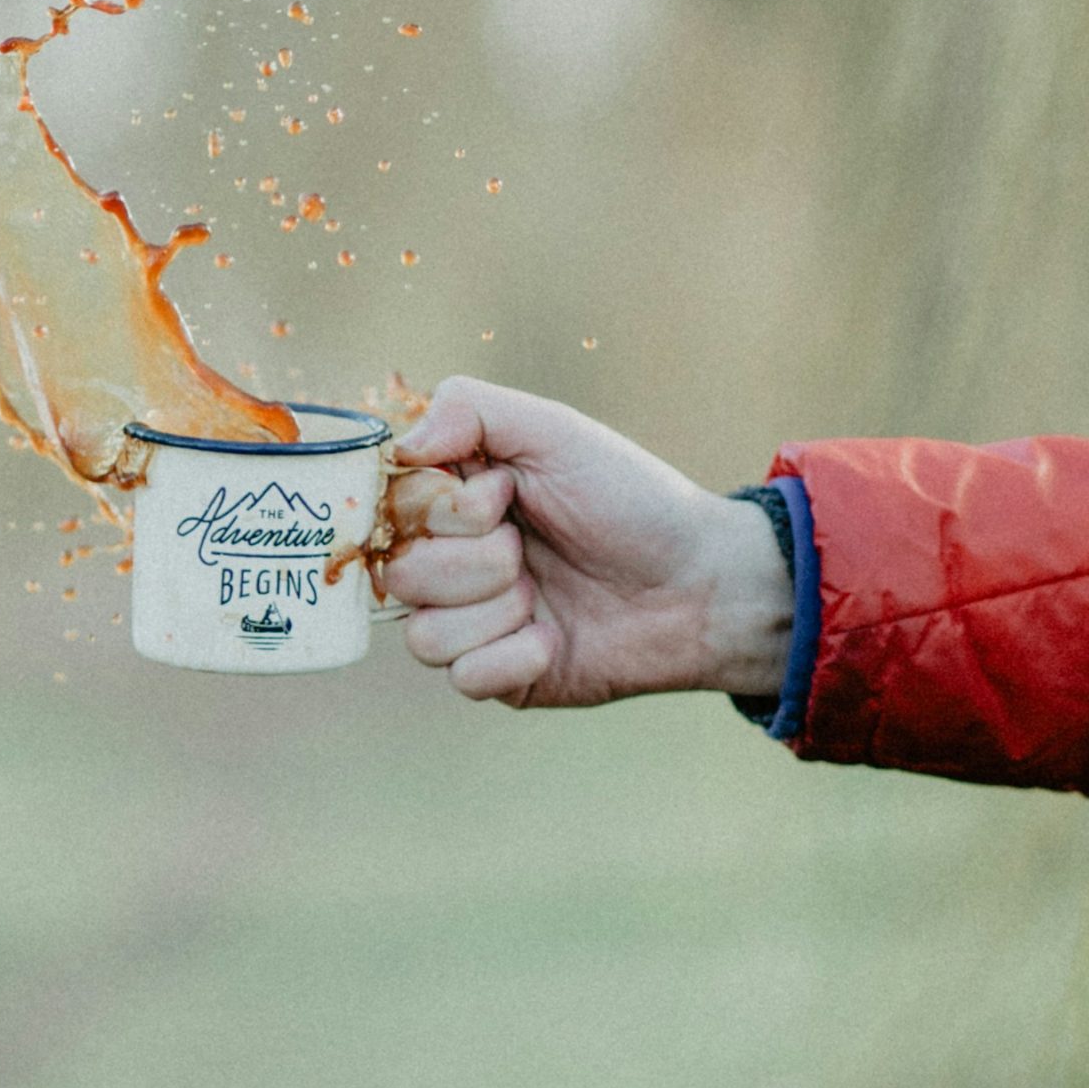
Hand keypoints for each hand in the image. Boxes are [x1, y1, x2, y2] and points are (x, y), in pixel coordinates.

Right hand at [383, 375, 792, 707]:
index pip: (389, 509)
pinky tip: (555, 638)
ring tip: (544, 594)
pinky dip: (516, 656)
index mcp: (454, 499)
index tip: (500, 495)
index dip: (438, 509)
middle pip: (401, 575)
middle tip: (530, 546)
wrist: (699, 582)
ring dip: (496, 610)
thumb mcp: (553, 430)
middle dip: (478, 560)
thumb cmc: (630, 499)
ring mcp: (471, 623)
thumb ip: (468, 408)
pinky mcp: (498, 676)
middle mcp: (451, 561)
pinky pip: (464, 678)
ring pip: (423, 636)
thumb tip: (400, 445)